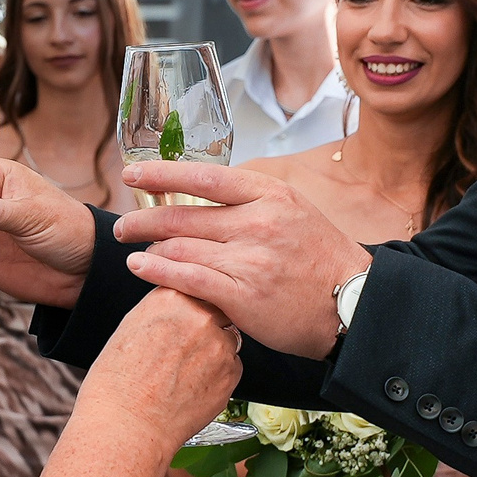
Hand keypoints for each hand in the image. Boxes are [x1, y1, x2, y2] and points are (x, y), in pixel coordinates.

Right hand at [77, 289, 242, 450]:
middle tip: (183, 349)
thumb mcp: (130, 328)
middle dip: (205, 325)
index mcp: (170, 296)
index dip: (189, 304)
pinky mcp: (231, 373)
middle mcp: (200, 315)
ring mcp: (219, 345)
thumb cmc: (117, 382)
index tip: (182, 317)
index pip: (194, 284)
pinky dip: (217, 375)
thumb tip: (179, 307)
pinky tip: (192, 388)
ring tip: (183, 374)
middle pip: (215, 309)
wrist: (126, 424)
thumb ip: (161, 309)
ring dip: (213, 350)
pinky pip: (232, 366)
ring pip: (226, 338)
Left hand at [113, 162, 372, 358]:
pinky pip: (187, 279)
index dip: (161, 173)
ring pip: (179, 247)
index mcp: (269, 195)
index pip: (203, 177)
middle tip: (123, 225)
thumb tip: (207, 191)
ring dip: (148, 247)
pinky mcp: (242, 295)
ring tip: (132, 249)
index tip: (134, 174)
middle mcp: (257, 222)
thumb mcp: (294, 211)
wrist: (353, 304)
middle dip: (143, 219)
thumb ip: (252, 201)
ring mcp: (249, 259)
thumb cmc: (322, 259)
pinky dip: (157, 272)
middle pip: (182, 215)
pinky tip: (140, 268)